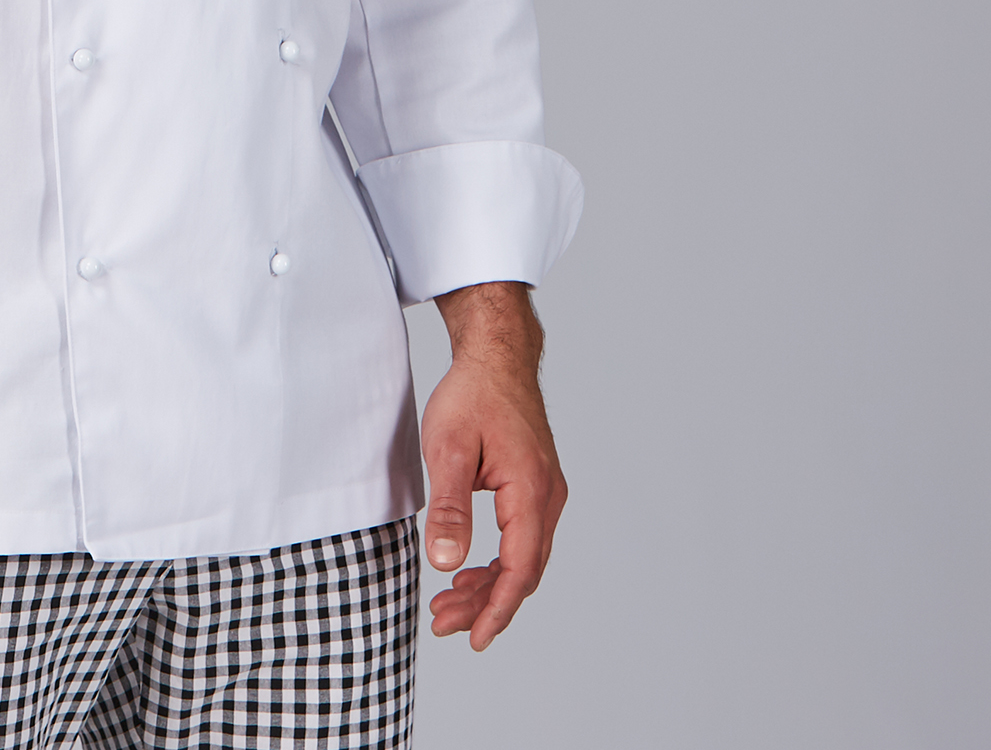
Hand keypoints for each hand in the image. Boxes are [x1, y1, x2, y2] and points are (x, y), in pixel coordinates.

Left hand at [419, 281, 565, 649]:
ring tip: (447, 605)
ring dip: (489, 584)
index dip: (497, 609)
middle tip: (442, 623)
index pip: (519, 568)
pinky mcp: (534, 485)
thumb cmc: (472, 393)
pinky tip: (467, 570)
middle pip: (523, 569)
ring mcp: (545, 490)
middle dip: (485, 603)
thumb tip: (446, 563)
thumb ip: (449, 508)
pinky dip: (496, 560)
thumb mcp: (448, 449)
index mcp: (531, 490)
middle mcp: (547, 496)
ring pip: (523, 556)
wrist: (495, 353)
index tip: (472, 638)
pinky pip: (521, 537)